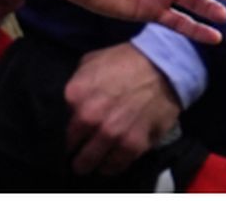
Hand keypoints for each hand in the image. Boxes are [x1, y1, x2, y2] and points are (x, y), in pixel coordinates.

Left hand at [64, 42, 180, 176]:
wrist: (164, 64)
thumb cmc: (126, 60)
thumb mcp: (91, 62)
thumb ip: (76, 85)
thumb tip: (70, 106)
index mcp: (75, 96)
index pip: (60, 127)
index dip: (67, 132)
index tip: (74, 135)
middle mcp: (89, 119)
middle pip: (72, 150)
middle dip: (75, 151)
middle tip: (81, 151)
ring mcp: (111, 135)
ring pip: (90, 163)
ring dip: (91, 163)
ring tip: (94, 161)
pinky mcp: (133, 145)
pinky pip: (115, 166)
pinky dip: (111, 166)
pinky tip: (111, 161)